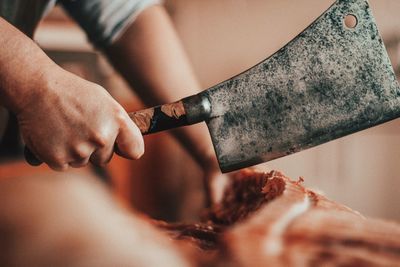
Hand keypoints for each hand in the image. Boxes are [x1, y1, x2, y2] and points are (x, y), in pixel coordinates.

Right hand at [16, 67, 143, 170]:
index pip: (135, 150)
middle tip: (78, 127)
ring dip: (74, 150)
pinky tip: (52, 135)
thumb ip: (118, 124)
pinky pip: (64, 165)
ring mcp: (80, 150)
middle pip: (104, 159)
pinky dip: (57, 155)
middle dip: (93, 148)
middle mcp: (102, 137)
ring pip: (82, 162)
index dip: (126, 150)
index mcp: (117, 121)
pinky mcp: (58, 159)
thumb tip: (127, 145)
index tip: (120, 148)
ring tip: (63, 127)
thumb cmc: (72, 93)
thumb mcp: (104, 101)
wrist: (35, 88)